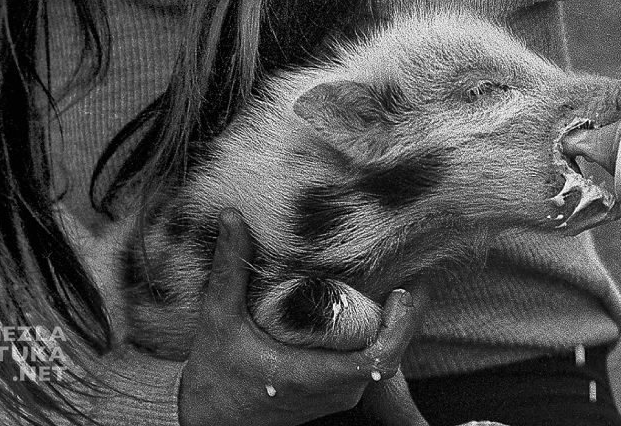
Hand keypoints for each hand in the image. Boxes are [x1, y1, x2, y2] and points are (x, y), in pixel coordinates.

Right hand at [178, 211, 425, 425]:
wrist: (208, 418)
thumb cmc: (213, 372)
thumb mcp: (218, 317)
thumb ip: (229, 267)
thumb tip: (233, 216)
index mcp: (309, 374)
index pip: (379, 359)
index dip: (402, 325)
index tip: (406, 289)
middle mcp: (332, 390)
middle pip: (391, 354)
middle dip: (406, 314)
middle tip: (412, 269)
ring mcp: (337, 395)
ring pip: (384, 360)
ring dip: (396, 324)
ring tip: (400, 280)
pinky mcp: (335, 394)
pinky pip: (372, 364)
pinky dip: (382, 335)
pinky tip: (381, 305)